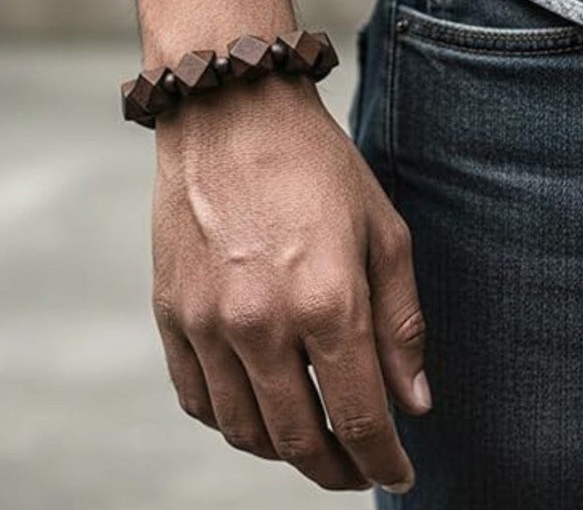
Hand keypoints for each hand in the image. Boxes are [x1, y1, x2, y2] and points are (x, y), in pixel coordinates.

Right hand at [151, 74, 429, 491]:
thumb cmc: (315, 163)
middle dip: (337, 470)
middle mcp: (262, 322)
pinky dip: (230, 420)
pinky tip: (256, 407)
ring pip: (244, 431)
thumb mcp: (382, 230)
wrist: (230, 110)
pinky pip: (197, 398)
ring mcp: (207, 320)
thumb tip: (412, 405)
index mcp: (328, 301)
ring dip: (283, 452)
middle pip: (299, 440)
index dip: (384, 463)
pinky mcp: (169, 310)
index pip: (360, 421)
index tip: (398, 477)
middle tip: (357, 470)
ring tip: (309, 439)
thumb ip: (401, 324)